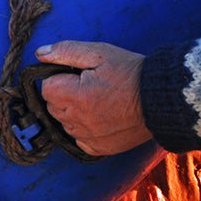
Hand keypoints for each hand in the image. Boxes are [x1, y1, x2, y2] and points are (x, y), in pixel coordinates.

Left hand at [35, 41, 154, 156]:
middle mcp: (78, 121)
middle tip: (88, 84)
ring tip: (97, 99)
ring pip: (64, 122)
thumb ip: (65, 51)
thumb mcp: (98, 53)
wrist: (160, 99)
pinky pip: (78, 139)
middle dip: (64, 93)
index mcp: (76, 97)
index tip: (77, 74)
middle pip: (53, 105)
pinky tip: (99, 116)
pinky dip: (83, 129)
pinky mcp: (99, 149)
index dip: (59, 77)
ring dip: (72, 111)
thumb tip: (40, 54)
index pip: (46, 87)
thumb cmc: (130, 72)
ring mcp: (88, 138)